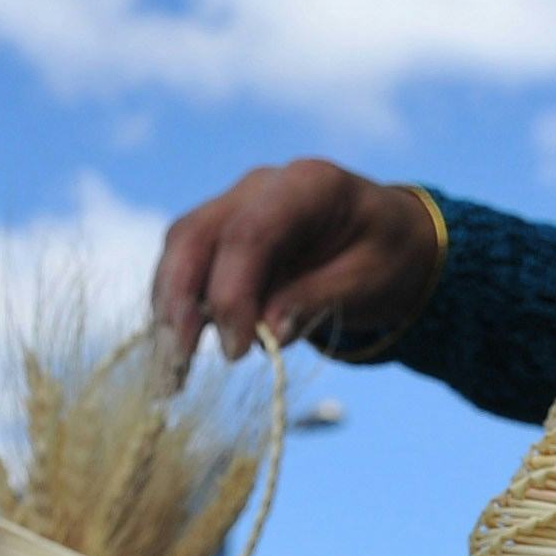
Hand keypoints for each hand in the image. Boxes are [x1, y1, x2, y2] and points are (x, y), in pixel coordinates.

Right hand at [151, 161, 443, 363]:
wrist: (388, 238)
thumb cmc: (385, 256)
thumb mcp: (370, 281)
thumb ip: (318, 299)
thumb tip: (267, 331)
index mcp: (309, 185)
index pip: (249, 233)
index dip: (232, 293)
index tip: (235, 351)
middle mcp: (261, 187)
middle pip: (197, 234)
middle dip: (181, 299)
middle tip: (180, 361)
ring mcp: (235, 206)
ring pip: (179, 248)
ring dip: (168, 308)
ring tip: (170, 369)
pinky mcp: (220, 235)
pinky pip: (184, 265)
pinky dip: (175, 308)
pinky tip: (174, 354)